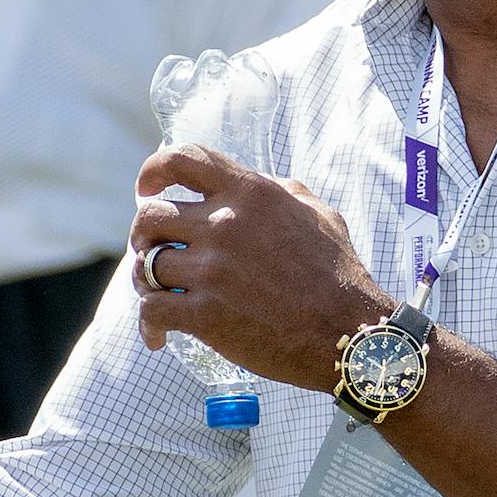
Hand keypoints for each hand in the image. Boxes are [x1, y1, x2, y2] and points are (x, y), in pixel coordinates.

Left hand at [130, 143, 392, 390]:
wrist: (353, 333)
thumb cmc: (340, 275)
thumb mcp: (318, 213)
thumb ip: (280, 192)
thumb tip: (258, 183)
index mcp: (249, 194)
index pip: (182, 160)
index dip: (153, 171)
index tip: (145, 188)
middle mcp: (224, 225)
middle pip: (150, 217)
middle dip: (143, 235)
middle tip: (153, 250)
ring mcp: (212, 270)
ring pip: (147, 265)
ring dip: (147, 280)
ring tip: (159, 292)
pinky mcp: (205, 314)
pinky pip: (152, 311)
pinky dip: (149, 325)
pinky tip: (159, 336)